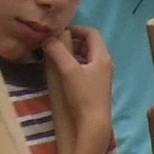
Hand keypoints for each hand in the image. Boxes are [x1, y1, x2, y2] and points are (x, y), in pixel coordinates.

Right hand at [45, 25, 113, 153]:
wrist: (93, 124)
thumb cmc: (83, 96)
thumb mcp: (69, 71)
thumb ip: (58, 52)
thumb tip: (47, 39)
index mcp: (102, 56)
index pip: (92, 33)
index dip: (76, 28)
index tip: (60, 31)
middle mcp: (105, 64)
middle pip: (90, 44)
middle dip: (73, 41)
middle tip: (56, 44)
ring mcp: (102, 76)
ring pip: (87, 57)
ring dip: (73, 54)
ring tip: (57, 57)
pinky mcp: (97, 87)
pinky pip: (86, 69)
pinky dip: (75, 65)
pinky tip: (63, 73)